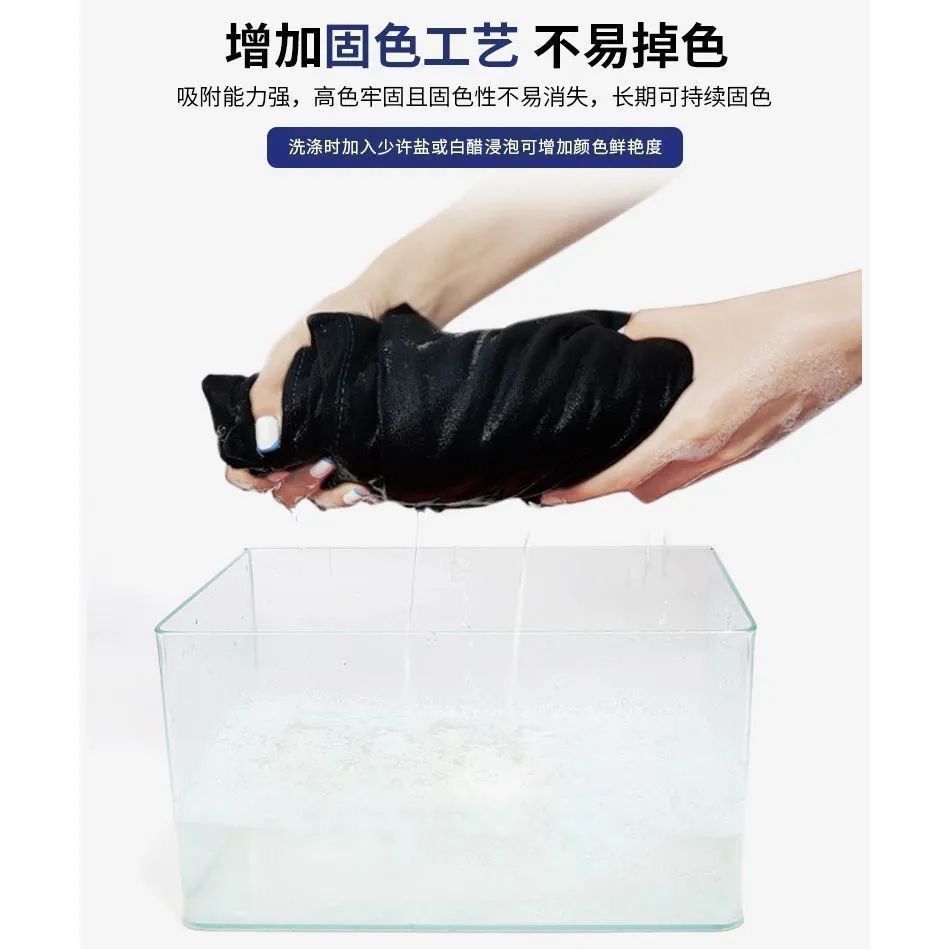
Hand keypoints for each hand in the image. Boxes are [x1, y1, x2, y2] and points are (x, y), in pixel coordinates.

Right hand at [225, 284, 385, 509]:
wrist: (396, 308)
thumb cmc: (343, 319)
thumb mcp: (297, 344)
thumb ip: (272, 388)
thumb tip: (264, 439)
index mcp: (279, 411)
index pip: (250, 460)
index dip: (249, 475)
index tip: (262, 476)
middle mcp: (306, 435)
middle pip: (285, 486)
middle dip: (294, 487)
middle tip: (317, 467)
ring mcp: (339, 445)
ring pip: (321, 494)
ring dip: (327, 494)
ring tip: (344, 476)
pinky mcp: (372, 452)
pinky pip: (359, 489)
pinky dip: (358, 493)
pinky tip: (367, 484)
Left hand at [541, 272, 861, 503]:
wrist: (838, 333)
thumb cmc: (773, 326)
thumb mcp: (688, 322)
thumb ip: (639, 335)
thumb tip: (613, 342)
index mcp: (691, 429)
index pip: (620, 477)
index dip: (580, 492)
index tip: (551, 496)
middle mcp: (712, 454)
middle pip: (644, 492)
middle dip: (610, 485)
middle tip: (583, 466)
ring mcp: (737, 456)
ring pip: (675, 485)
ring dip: (645, 477)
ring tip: (622, 452)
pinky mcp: (755, 449)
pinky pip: (703, 470)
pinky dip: (678, 464)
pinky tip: (670, 436)